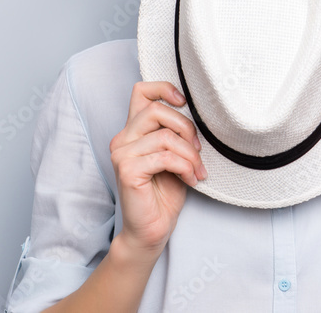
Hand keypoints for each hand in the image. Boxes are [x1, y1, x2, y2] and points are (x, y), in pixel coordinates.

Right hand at [109, 81, 206, 255]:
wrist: (152, 230)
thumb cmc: (165, 194)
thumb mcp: (175, 156)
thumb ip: (176, 133)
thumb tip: (196, 114)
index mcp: (133, 131)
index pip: (141, 91)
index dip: (164, 89)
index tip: (185, 103)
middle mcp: (123, 139)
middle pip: (156, 110)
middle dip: (186, 128)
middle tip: (198, 151)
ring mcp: (122, 154)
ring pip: (166, 136)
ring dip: (190, 155)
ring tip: (197, 171)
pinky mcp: (128, 170)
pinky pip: (165, 157)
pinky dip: (185, 167)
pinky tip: (191, 180)